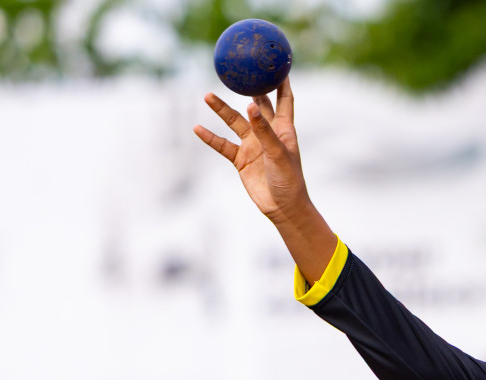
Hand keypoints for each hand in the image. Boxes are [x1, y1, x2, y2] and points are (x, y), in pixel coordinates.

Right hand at [194, 78, 337, 283]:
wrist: (282, 208)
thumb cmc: (289, 180)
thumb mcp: (278, 153)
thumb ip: (264, 130)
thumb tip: (251, 106)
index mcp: (283, 129)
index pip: (284, 100)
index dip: (282, 83)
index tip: (279, 65)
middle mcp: (267, 134)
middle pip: (256, 106)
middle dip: (249, 89)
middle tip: (237, 71)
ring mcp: (253, 146)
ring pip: (235, 122)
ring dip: (221, 110)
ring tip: (207, 95)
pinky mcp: (240, 160)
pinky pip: (222, 145)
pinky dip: (210, 137)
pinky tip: (197, 128)